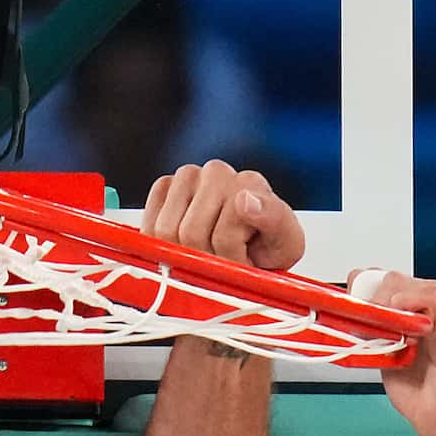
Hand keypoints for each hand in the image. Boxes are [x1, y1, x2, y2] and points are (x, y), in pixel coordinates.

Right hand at [143, 161, 304, 272]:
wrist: (249, 251)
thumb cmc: (266, 250)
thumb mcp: (286, 244)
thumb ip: (273, 219)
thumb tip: (244, 199)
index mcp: (249, 182)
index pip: (224, 232)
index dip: (227, 257)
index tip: (241, 263)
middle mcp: (218, 172)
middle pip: (191, 233)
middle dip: (203, 257)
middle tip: (222, 260)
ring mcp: (189, 176)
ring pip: (166, 231)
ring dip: (182, 253)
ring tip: (205, 251)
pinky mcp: (164, 186)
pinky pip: (150, 222)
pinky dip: (160, 243)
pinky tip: (182, 244)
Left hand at [364, 275, 435, 435]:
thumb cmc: (422, 394)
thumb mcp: (388, 358)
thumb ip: (377, 337)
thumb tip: (354, 321)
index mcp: (420, 317)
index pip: (394, 282)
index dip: (369, 284)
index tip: (351, 296)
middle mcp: (435, 313)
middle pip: (401, 279)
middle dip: (373, 291)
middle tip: (358, 310)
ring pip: (415, 283)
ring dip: (389, 295)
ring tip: (375, 315)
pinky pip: (433, 297)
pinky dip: (409, 299)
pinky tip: (393, 312)